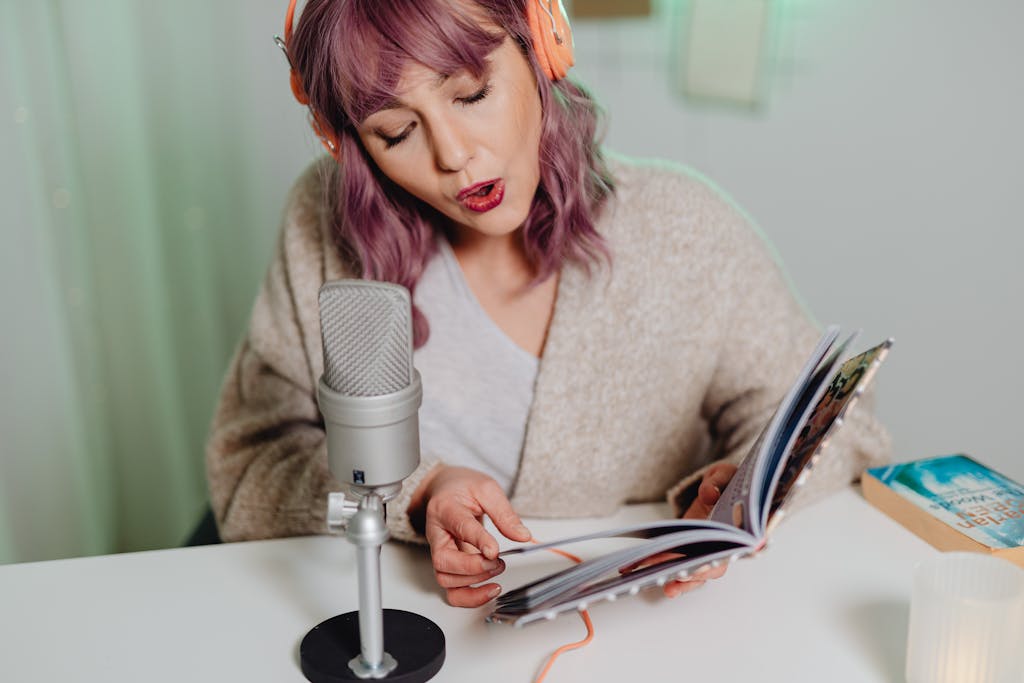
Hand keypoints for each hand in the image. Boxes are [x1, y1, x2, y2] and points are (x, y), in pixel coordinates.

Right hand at [410, 466, 531, 607]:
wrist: (446, 489)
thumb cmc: (463, 488)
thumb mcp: (487, 489)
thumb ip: (504, 513)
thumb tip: (522, 536)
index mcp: (446, 508)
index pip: (459, 526)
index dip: (477, 540)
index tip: (494, 551)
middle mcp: (437, 533)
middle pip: (444, 560)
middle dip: (474, 567)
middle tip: (498, 562)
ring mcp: (439, 551)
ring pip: (445, 579)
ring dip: (473, 582)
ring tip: (497, 569)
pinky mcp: (446, 564)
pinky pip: (451, 590)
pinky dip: (469, 597)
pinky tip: (489, 590)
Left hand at [631, 462, 737, 597]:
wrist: (719, 484)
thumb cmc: (726, 481)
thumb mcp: (724, 474)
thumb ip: (717, 482)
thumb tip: (709, 494)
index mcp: (739, 530)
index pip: (729, 552)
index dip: (714, 563)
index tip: (700, 568)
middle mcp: (724, 546)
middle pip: (710, 569)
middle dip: (691, 578)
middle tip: (673, 583)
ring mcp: (706, 550)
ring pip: (693, 572)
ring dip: (675, 580)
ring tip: (651, 582)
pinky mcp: (690, 549)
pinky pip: (677, 562)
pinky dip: (660, 567)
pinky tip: (639, 570)